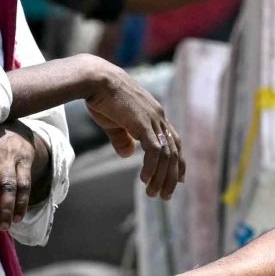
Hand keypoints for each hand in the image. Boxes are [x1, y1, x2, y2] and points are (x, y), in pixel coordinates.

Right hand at [79, 59, 183, 199]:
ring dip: (161, 177)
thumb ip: (123, 139)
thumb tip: (128, 155)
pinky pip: (154, 151)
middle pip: (174, 151)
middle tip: (165, 195)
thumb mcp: (114, 123)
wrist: (95, 80)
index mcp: (154, 114)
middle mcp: (158, 117)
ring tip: (154, 194)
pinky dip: (152, 167)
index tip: (178, 179)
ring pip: (166, 155)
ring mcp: (153, 120)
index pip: (173, 140)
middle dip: (171, 176)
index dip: (177, 161)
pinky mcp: (143, 124)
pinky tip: (144, 179)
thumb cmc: (101, 98)